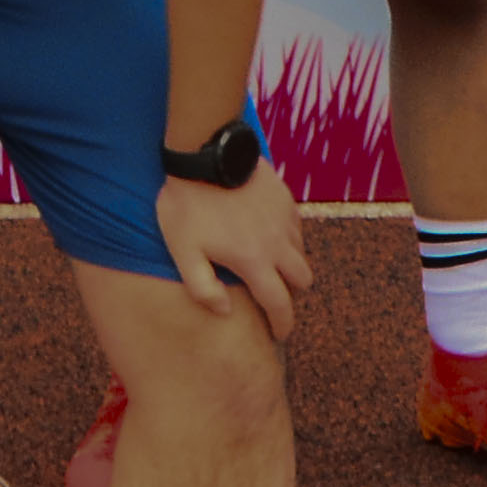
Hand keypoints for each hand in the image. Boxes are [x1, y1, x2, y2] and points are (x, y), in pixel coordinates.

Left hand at [158, 160, 313, 341]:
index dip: (282, 325)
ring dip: (290, 264)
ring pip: (301, 252)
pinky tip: (268, 233)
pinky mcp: (284, 196)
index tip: (279, 334)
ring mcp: (284, 218)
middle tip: (274, 297)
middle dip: (292, 294)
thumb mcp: (183, 251)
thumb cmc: (188, 204)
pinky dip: (288, 237)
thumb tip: (224, 310)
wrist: (204, 151)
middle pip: (302, 280)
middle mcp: (277, 243)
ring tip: (269, 265)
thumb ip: (203, 287)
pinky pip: (295, 226)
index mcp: (254, 261)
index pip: (279, 304)